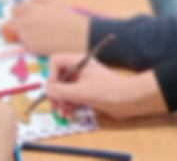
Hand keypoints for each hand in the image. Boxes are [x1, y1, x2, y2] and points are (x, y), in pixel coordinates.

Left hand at [5, 0, 88, 55]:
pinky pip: (27, 45)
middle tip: (28, 26)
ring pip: (19, 35)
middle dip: (18, 24)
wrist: (78, 36)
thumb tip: (27, 1)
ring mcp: (27, 36)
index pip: (13, 10)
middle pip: (11, 24)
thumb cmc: (67, 17)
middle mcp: (25, 22)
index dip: (19, 12)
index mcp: (29, 8)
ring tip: (41, 33)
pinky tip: (44, 41)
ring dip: (25, 34)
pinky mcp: (32, 48)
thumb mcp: (53, 1)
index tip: (24, 15)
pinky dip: (32, 43)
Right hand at [46, 55, 168, 120]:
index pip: (55, 62)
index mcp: (78, 61)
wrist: (130, 101)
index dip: (52, 76)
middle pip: (58, 78)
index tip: (54, 90)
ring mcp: (82, 82)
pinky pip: (71, 97)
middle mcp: (78, 70)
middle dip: (55, 93)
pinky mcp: (86, 93)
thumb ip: (62, 91)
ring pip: (64, 90)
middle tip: (55, 107)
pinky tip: (69, 115)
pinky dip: (69, 105)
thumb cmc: (107, 91)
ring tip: (63, 114)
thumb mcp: (82, 92)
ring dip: (61, 102)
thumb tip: (46, 89)